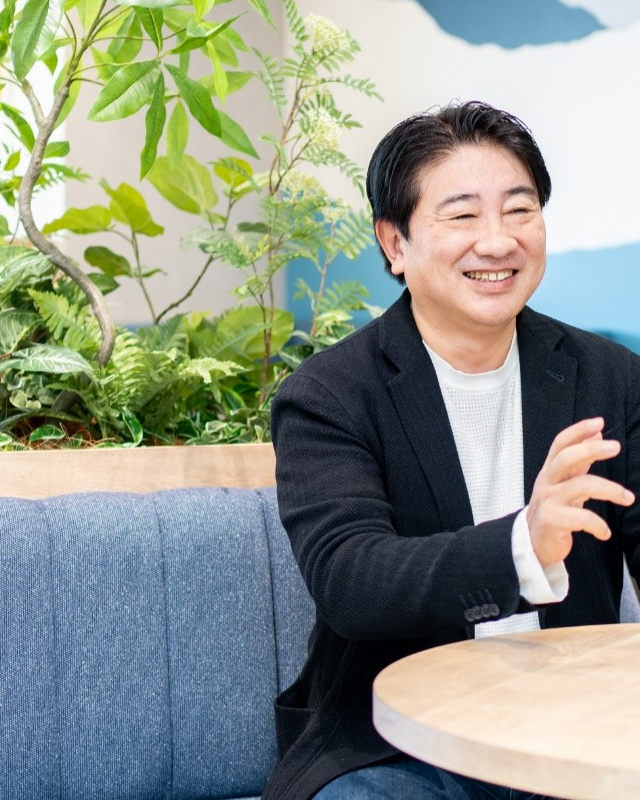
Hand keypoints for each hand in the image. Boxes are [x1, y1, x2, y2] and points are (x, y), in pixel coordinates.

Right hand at [527, 417, 634, 567]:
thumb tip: (596, 435)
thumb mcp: (563, 483)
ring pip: (581, 487)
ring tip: (627, 498)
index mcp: (550, 471)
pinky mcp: (552, 521)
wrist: (532, 542)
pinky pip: (581, 518)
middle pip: (565, 458)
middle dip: (590, 450)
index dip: (578, 431)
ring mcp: (548, 501)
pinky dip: (598, 525)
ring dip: (610, 490)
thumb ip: (579, 461)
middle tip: (616, 447)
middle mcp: (547, 482)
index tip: (599, 423)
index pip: (560, 444)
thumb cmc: (552, 509)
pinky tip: (605, 532)